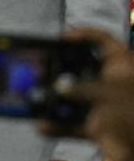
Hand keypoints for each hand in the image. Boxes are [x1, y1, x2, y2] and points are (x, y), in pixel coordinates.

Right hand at [39, 28, 133, 160]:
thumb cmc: (133, 111)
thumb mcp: (108, 93)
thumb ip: (83, 88)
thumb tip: (61, 88)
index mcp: (123, 67)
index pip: (103, 40)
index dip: (82, 34)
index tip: (61, 38)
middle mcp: (113, 85)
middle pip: (82, 69)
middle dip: (60, 71)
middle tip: (42, 70)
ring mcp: (106, 106)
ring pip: (75, 97)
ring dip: (55, 100)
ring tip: (38, 99)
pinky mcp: (100, 126)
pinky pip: (73, 122)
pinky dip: (58, 125)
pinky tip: (43, 126)